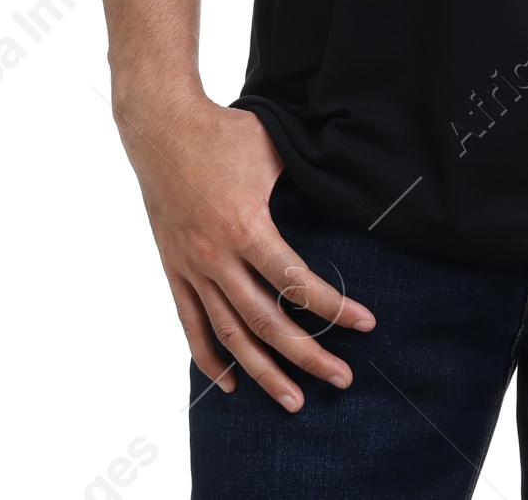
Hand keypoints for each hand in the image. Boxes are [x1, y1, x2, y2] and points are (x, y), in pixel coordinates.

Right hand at [113, 89, 375, 411]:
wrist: (161, 126)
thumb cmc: (225, 132)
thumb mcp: (274, 148)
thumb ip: (305, 177)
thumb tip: (348, 185)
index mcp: (246, 227)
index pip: (296, 283)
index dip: (334, 308)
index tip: (366, 324)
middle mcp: (217, 257)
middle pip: (267, 322)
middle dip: (308, 356)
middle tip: (343, 379)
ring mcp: (192, 267)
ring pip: (230, 334)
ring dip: (263, 372)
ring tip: (294, 401)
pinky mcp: (174, 268)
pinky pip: (191, 323)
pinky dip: (209, 358)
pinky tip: (229, 384)